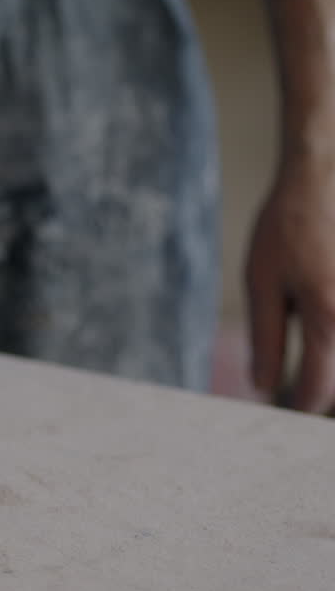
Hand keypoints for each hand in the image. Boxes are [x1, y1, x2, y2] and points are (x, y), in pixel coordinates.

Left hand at [246, 157, 334, 412]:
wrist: (321, 179)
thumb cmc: (286, 229)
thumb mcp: (262, 283)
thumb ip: (266, 339)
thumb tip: (264, 386)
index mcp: (329, 317)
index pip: (320, 387)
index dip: (303, 405)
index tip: (291, 411)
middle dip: (327, 388)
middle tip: (304, 395)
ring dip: (333, 366)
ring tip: (314, 371)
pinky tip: (326, 341)